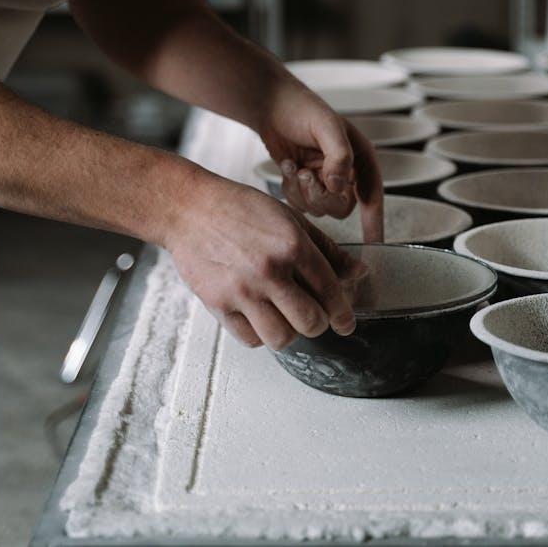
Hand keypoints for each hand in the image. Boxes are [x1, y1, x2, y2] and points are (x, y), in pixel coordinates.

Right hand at [166, 168, 367, 348]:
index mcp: (292, 244)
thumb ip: (325, 249)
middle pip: (310, 323)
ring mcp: (242, 289)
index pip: (330, 291)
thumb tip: (357, 273)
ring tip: (282, 315)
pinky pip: (250, 339)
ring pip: (281, 338)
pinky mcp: (218, 303)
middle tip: (311, 315)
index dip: (344, 314)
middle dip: (317, 323)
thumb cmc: (240, 209)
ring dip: (288, 332)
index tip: (346, 323)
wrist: (190, 208)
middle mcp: (270, 270)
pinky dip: (259, 334)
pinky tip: (258, 315)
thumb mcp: (289, 218)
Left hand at [260, 81, 383, 241]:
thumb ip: (338, 156)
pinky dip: (291, 190)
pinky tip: (287, 167)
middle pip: (341, 207)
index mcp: (360, 158)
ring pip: (319, 208)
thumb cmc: (302, 109)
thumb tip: (339, 186)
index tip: (375, 247)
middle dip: (320, 195)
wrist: (271, 105)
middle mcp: (346, 172)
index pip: (372, 196)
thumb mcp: (326, 127)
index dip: (375, 223)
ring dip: (303, 191)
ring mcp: (325, 180)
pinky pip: (301, 204)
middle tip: (305, 175)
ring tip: (294, 166)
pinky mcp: (305, 184)